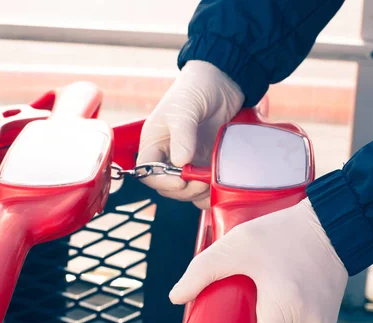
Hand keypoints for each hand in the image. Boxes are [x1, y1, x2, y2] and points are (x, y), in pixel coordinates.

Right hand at [137, 60, 244, 208]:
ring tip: (211, 182)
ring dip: (198, 193)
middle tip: (201, 181)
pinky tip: (219, 185)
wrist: (224, 80)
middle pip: (168, 186)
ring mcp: (189, 161)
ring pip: (187, 190)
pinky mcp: (207, 163)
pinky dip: (211, 191)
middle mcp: (168, 155)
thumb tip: (181, 162)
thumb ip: (182, 135)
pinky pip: (204, 185)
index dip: (162, 181)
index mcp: (154, 142)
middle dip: (184, 189)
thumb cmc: (196, 88)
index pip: (148, 172)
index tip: (181, 181)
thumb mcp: (185, 109)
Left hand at [169, 198, 347, 322]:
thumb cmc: (283, 233)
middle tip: (245, 295)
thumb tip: (176, 297)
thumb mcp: (237, 245)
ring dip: (269, 320)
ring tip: (267, 289)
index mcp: (286, 314)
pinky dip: (285, 317)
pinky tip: (283, 292)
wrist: (331, 223)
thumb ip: (203, 271)